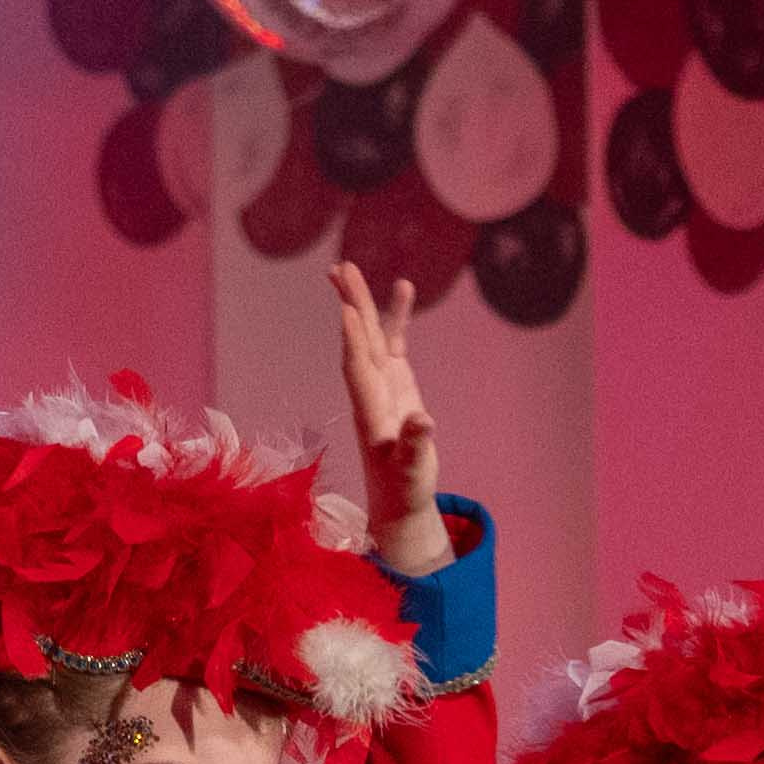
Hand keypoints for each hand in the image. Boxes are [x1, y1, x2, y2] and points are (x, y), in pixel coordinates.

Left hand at [332, 263, 451, 574]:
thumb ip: (415, 447)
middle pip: (358, 341)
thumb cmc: (404, 487)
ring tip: (349, 268)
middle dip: (351, 306)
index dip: (353, 343)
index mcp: (370, 412)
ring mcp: (381, 382)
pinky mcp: (395, 380)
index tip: (346, 311)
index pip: (358, 371)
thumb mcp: (412, 472)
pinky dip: (396, 316)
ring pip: (370, 335)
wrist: (397, 495)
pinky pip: (393, 341)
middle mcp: (370, 391)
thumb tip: (423, 421)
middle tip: (340, 270)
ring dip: (362, 302)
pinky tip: (404, 288)